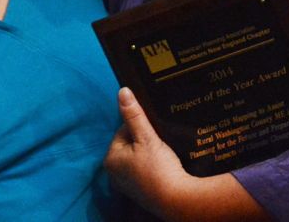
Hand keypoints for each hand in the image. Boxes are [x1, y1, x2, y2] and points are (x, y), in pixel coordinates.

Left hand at [104, 87, 186, 217]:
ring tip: (162, 152)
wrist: (178, 199)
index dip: (140, 127)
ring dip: (149, 151)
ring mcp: (126, 183)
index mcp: (110, 158)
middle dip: (144, 139)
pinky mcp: (140, 190)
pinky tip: (163, 164)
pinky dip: (152, 164)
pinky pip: (143, 169)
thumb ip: (134, 114)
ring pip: (138, 155)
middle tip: (159, 142)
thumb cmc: (158, 168)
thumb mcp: (146, 137)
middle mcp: (114, 173)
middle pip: (130, 143)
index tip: (153, 132)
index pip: (123, 130)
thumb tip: (122, 90)